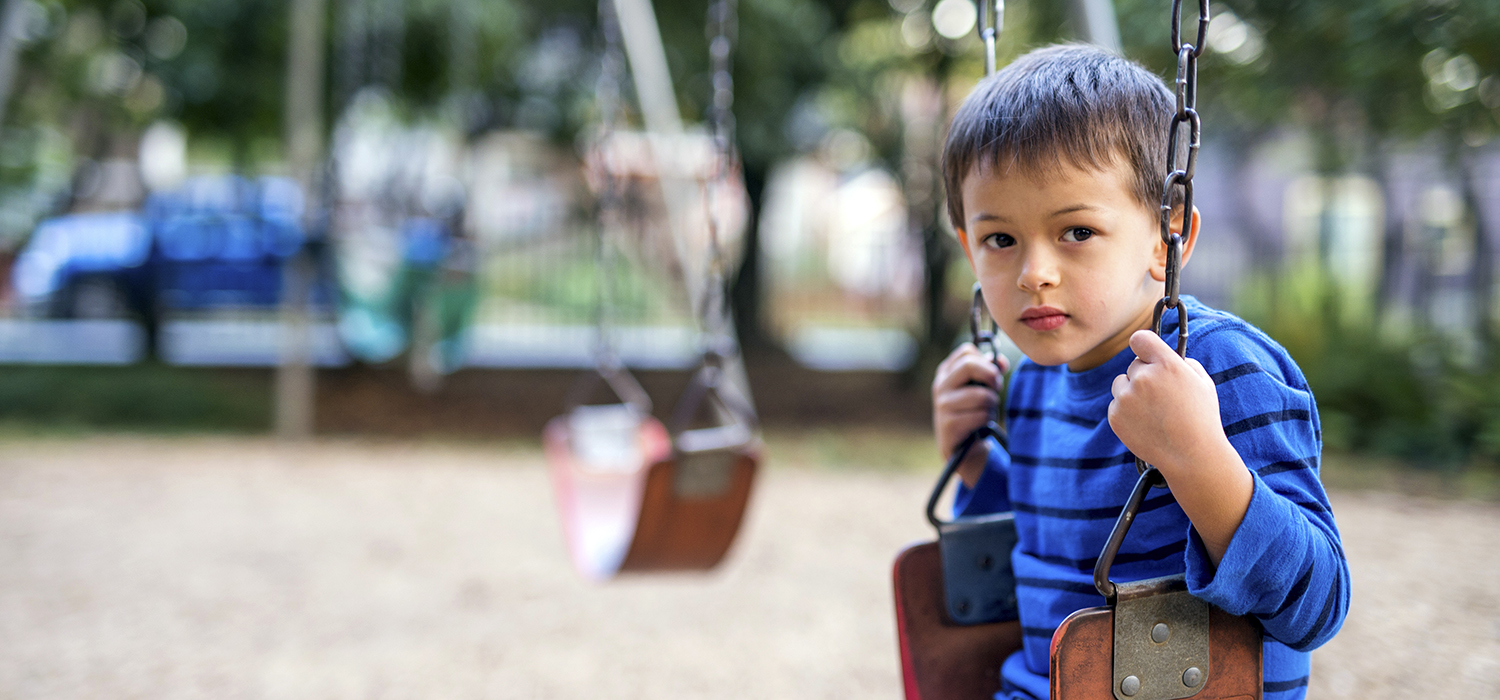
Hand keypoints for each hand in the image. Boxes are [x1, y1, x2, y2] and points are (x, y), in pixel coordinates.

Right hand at [933, 343, 1007, 485]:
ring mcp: (942, 405)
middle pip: (969, 365)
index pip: (966, 351)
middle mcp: (940, 386)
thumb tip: (1001, 361)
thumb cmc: (974, 413)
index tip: (993, 375)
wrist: (963, 449)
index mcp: (946, 373)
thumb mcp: (980, 388)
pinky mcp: (949, 425)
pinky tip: (982, 427)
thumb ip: (990, 371)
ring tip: (988, 412)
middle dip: (992, 378)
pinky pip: (980, 416)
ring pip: (981, 395)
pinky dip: (987, 421)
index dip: (986, 361)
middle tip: (996, 390)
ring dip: (992, 405)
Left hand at [1108, 330, 1253, 565]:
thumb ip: (1182, 362)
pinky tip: (1145, 423)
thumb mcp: (1202, 382)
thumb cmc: (1201, 418)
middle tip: (1161, 396)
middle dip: (1144, 375)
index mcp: (1166, 364)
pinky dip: (1126, 411)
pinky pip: (1116, 404)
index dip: (1143, 344)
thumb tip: (1164, 354)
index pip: (1140, 338)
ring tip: (1153, 411)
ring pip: (1121, 384)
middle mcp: (1143, 378)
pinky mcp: (1115, 416)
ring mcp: (1126, 398)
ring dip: (1132, 392)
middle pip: (1133, 365)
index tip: (1145, 351)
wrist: (1190, 455)